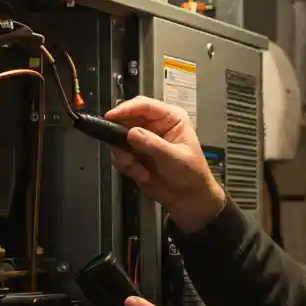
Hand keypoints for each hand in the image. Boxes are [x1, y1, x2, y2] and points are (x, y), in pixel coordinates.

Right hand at [105, 96, 226, 231]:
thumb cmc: (192, 175)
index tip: (112, 117)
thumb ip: (152, 144)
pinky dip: (126, 166)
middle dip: (122, 137)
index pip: (144, 106)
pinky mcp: (135, 155)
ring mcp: (143, 140)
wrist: (189, 199)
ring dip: (125, 156)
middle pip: (127, 119)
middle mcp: (155, 126)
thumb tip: (132, 133)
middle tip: (125, 152)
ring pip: (119, 139)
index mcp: (170, 118)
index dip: (126, 109)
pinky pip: (119, 155)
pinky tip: (142, 174)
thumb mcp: (175, 159)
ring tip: (140, 169)